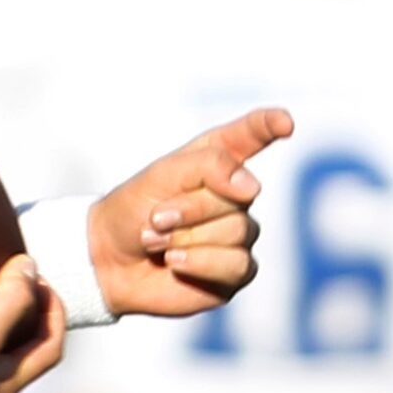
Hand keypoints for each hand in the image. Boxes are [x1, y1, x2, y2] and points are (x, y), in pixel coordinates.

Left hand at [87, 107, 292, 317]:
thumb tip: (251, 187)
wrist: (108, 261)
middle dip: (188, 208)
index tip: (285, 122)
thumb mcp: (159, 177)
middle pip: (236, 194)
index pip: (248, 136)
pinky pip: (236, 263)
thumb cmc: (130, 211)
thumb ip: (206, 168)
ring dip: (186, 237)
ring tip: (157, 241)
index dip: (268, 126)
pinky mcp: (237, 270)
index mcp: (213, 162)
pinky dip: (199, 262)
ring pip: (236, 230)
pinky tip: (174, 262)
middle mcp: (233, 196)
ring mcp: (239, 234)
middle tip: (155, 218)